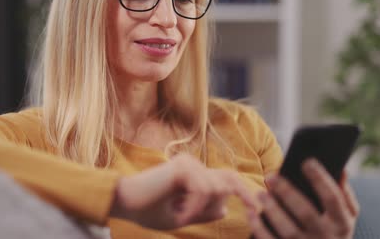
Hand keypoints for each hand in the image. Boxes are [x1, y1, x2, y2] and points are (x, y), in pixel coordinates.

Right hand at [109, 153, 257, 229]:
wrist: (124, 203)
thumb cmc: (148, 210)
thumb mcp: (181, 215)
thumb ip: (203, 211)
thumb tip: (224, 207)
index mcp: (193, 174)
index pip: (226, 179)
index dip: (244, 192)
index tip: (255, 211)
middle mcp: (192, 165)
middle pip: (229, 178)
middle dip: (243, 194)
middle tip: (253, 210)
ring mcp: (188, 163)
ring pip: (215, 189)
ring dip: (201, 210)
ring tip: (180, 216)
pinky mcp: (182, 167)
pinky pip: (202, 191)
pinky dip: (193, 207)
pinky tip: (178, 213)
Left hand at [247, 159, 359, 238]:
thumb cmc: (334, 233)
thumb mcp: (346, 218)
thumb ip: (344, 195)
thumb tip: (340, 169)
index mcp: (342, 224)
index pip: (333, 198)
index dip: (320, 179)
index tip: (306, 161)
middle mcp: (326, 237)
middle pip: (306, 213)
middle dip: (287, 193)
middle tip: (270, 176)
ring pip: (288, 230)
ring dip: (273, 210)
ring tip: (260, 193)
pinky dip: (259, 228)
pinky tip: (251, 212)